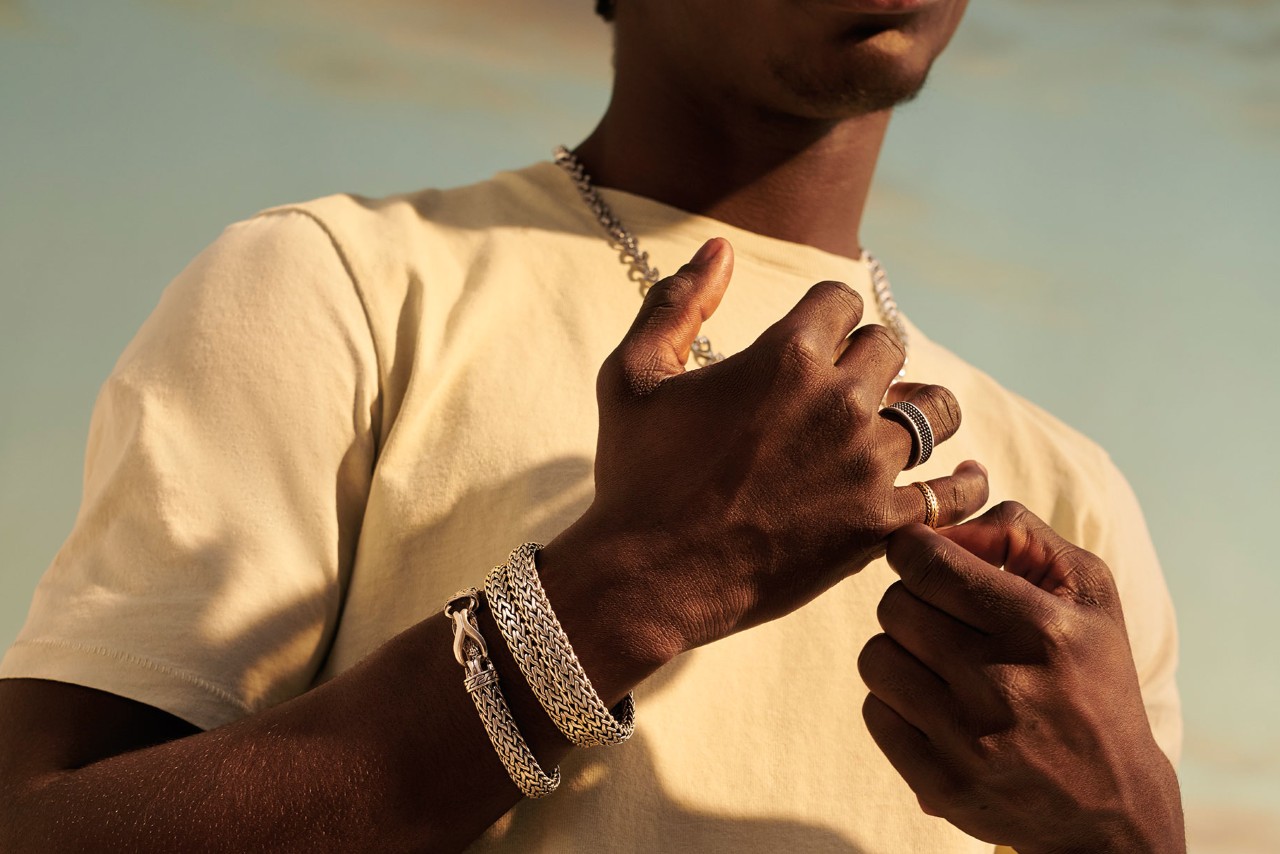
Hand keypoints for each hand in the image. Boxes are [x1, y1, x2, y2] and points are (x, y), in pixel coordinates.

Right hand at [545, 237, 987, 665]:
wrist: (650, 576)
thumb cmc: (635, 475)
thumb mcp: (632, 375)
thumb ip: (676, 302)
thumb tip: (719, 248)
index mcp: (785, 354)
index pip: (841, 298)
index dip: (826, 316)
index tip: (815, 340)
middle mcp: (838, 400)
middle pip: (889, 347)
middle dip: (867, 360)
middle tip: (845, 388)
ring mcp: (866, 463)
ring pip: (934, 410)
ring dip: (918, 409)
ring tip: (900, 424)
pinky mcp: (880, 524)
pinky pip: (952, 494)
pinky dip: (962, 485)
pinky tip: (963, 478)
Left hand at [859, 502, 1184, 852]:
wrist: (1113, 804)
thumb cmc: (1093, 679)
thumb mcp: (1088, 593)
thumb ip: (1020, 534)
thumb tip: (950, 511)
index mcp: (1040, 627)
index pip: (927, 562)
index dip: (914, 550)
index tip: (923, 557)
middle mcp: (1002, 683)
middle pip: (894, 606)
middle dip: (911, 601)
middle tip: (941, 617)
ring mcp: (969, 740)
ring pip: (876, 657)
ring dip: (899, 653)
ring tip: (939, 664)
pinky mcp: (941, 784)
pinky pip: (875, 712)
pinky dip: (896, 704)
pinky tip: (936, 708)